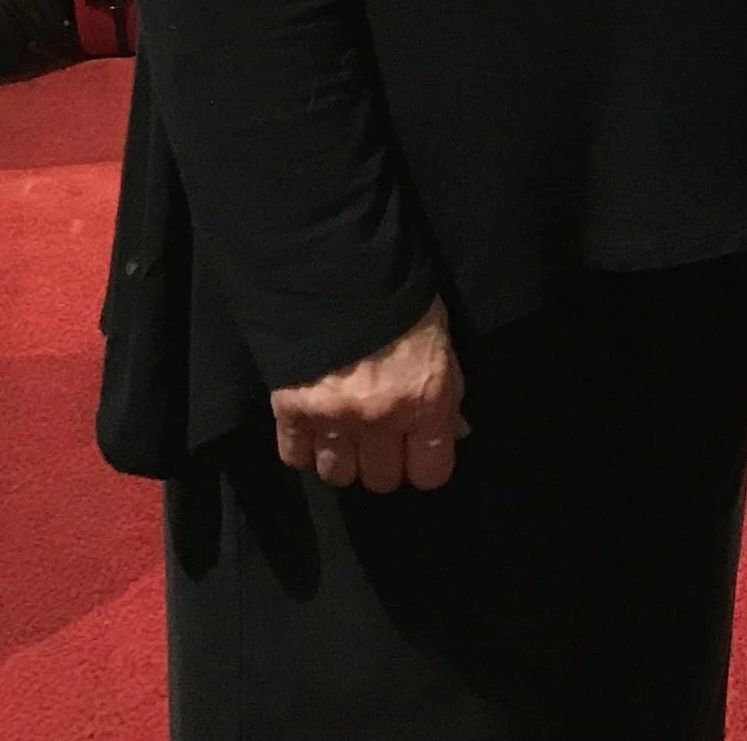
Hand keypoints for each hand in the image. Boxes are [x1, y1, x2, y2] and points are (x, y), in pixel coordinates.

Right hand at [271, 298, 466, 493]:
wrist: (342, 266)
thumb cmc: (403, 299)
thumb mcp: (441, 340)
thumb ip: (448, 391)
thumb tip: (454, 432)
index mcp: (426, 401)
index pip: (431, 473)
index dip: (425, 464)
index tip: (418, 452)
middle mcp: (382, 420)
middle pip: (381, 480)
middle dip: (382, 461)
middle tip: (379, 435)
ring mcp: (334, 419)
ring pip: (338, 474)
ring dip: (343, 457)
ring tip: (344, 432)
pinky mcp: (292, 410)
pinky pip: (295, 456)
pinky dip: (303, 447)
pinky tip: (312, 426)